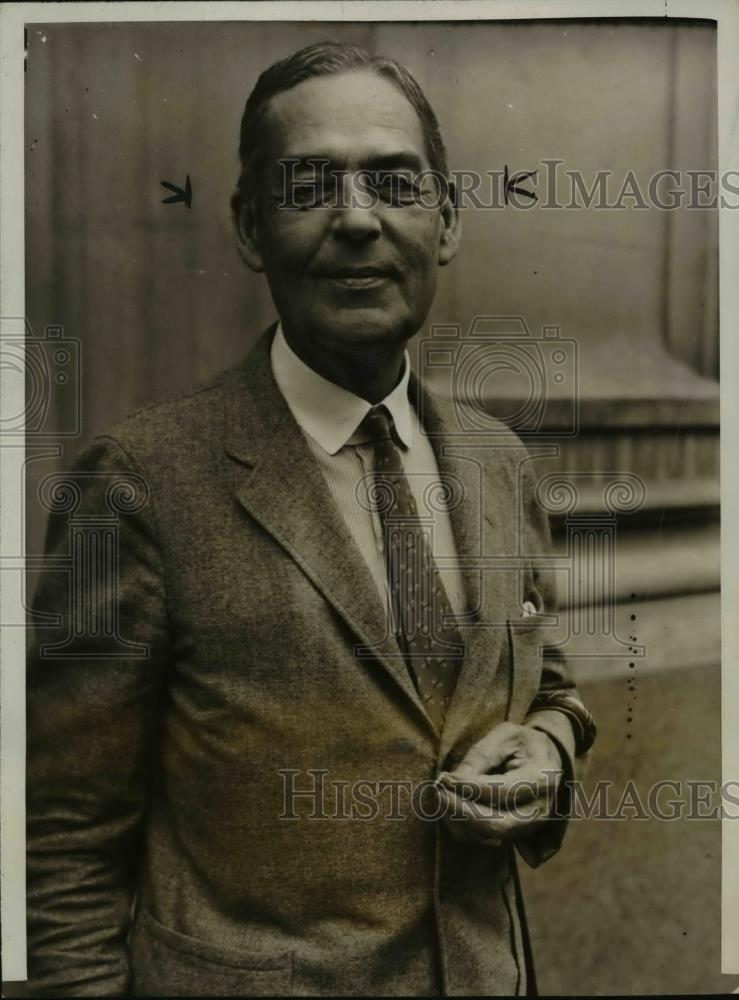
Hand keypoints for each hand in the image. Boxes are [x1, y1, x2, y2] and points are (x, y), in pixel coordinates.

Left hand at [436, 722, 562, 845]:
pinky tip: (450, 805)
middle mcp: (539, 810)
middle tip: (438, 792)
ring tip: (441, 795)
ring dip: (459, 820)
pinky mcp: (516, 834)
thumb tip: (453, 780)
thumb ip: (481, 756)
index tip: (444, 778)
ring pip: (489, 836)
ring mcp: (530, 827)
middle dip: (462, 811)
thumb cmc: (522, 743)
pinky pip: (485, 839)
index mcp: (541, 779)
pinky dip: (462, 826)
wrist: (545, 757)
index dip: (469, 788)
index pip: (502, 792)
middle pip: (498, 825)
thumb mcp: (504, 736)